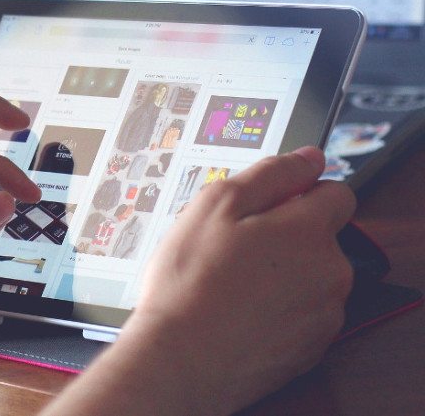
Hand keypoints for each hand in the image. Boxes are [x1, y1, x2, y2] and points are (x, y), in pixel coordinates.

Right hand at [42, 147, 355, 415]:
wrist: (181, 359)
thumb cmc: (190, 284)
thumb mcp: (213, 206)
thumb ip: (270, 174)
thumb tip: (308, 159)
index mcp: (309, 229)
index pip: (335, 192)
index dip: (298, 193)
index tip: (265, 207)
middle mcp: (330, 270)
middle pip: (322, 237)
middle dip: (286, 236)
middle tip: (234, 249)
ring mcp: (324, 312)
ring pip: (312, 277)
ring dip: (283, 275)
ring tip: (232, 284)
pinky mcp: (312, 346)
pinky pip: (303, 315)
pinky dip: (280, 311)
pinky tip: (241, 312)